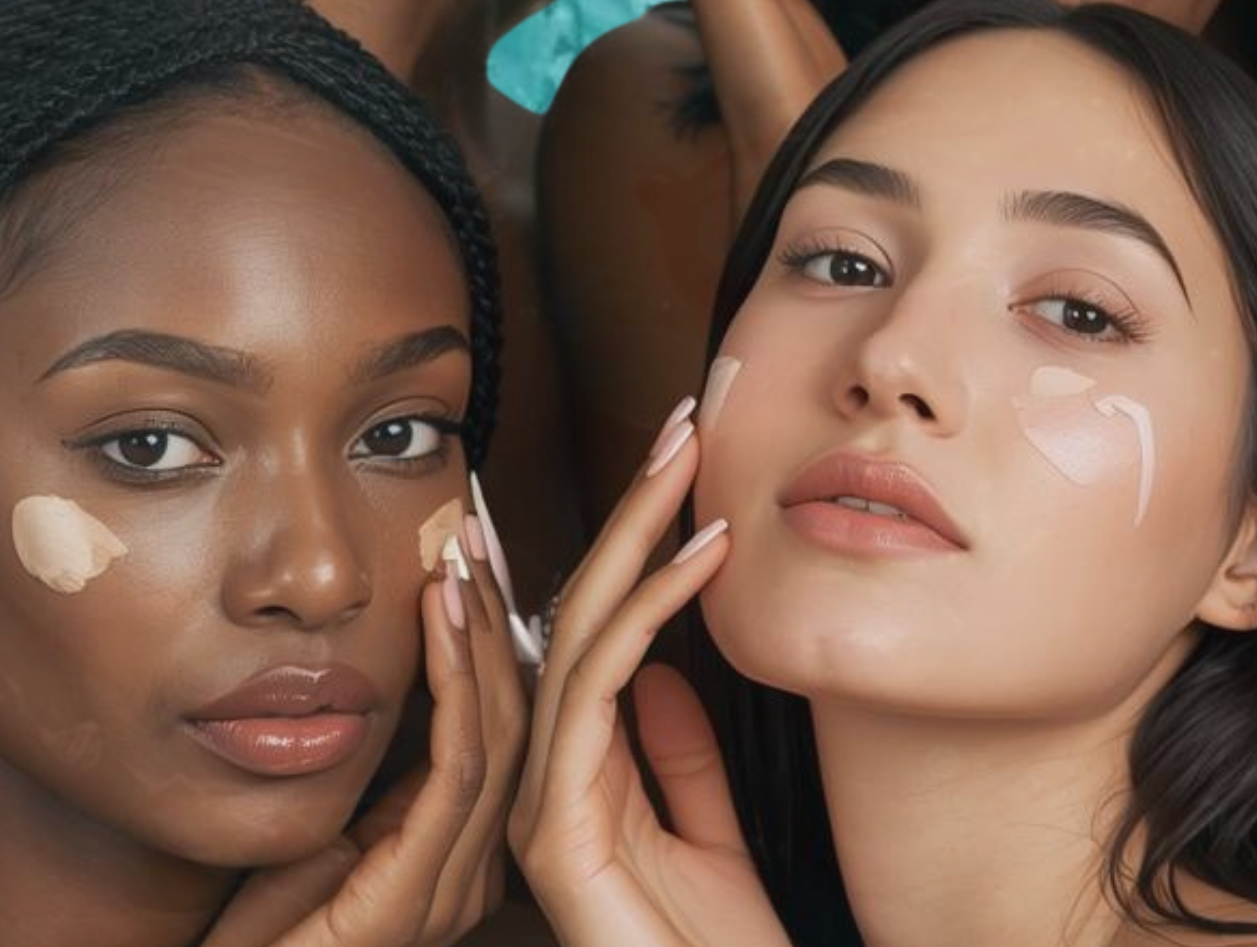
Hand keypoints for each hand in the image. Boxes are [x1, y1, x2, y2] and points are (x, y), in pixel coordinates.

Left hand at [201, 514, 527, 946]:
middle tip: (481, 538)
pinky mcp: (417, 892)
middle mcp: (475, 869)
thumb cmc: (263, 927)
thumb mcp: (337, 822)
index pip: (506, 722)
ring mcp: (453, 886)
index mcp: (463, 850)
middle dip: (501, 618)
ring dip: (481, 632)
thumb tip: (401, 667)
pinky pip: (458, 766)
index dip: (500, 635)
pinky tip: (443, 618)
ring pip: (500, 730)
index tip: (479, 561)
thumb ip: (385, 767)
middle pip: (520, 717)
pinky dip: (457, 679)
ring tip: (463, 561)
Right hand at [509, 410, 788, 946]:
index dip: (625, 542)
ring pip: (580, 632)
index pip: (593, 630)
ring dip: (635, 531)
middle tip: (676, 423)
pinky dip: (651, 609)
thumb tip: (667, 674)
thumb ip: (681, 758)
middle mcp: (552, 776)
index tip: (666, 465)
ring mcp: (546, 802)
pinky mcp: (559, 828)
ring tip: (685, 456)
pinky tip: (697, 554)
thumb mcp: (710, 833)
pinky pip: (601, 690)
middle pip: (580, 612)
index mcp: (583, 771)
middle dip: (628, 508)